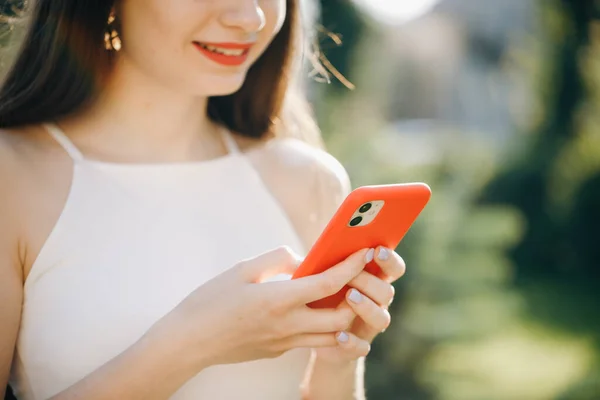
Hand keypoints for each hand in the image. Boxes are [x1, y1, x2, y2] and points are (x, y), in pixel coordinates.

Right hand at [148, 246, 371, 370]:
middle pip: (342, 317)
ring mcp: (284, 343)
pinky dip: (323, 327)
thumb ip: (278, 259)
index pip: (328, 284)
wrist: (188, 341)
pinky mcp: (278, 352)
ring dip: (345, 317)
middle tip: (356, 278)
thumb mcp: (242, 269)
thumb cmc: (210, 301)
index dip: (351, 267)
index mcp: (278, 300)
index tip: (364, 253)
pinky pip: (311, 341)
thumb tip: (303, 260)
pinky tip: (314, 310)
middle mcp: (287, 326)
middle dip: (357, 297)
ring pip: (332, 337)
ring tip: (344, 296)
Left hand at [314, 246, 405, 363]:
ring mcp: (369, 326)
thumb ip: (317, 265)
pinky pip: (362, 347)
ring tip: (349, 297)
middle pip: (387, 292)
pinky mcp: (357, 347)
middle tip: (352, 275)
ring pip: (382, 319)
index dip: (389, 259)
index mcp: (374, 280)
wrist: (312, 335)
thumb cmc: (317, 294)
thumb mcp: (317, 276)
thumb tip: (306, 256)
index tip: (376, 250)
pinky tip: (339, 335)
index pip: (393, 268)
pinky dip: (352, 342)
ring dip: (367, 307)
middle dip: (370, 282)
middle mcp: (377, 303)